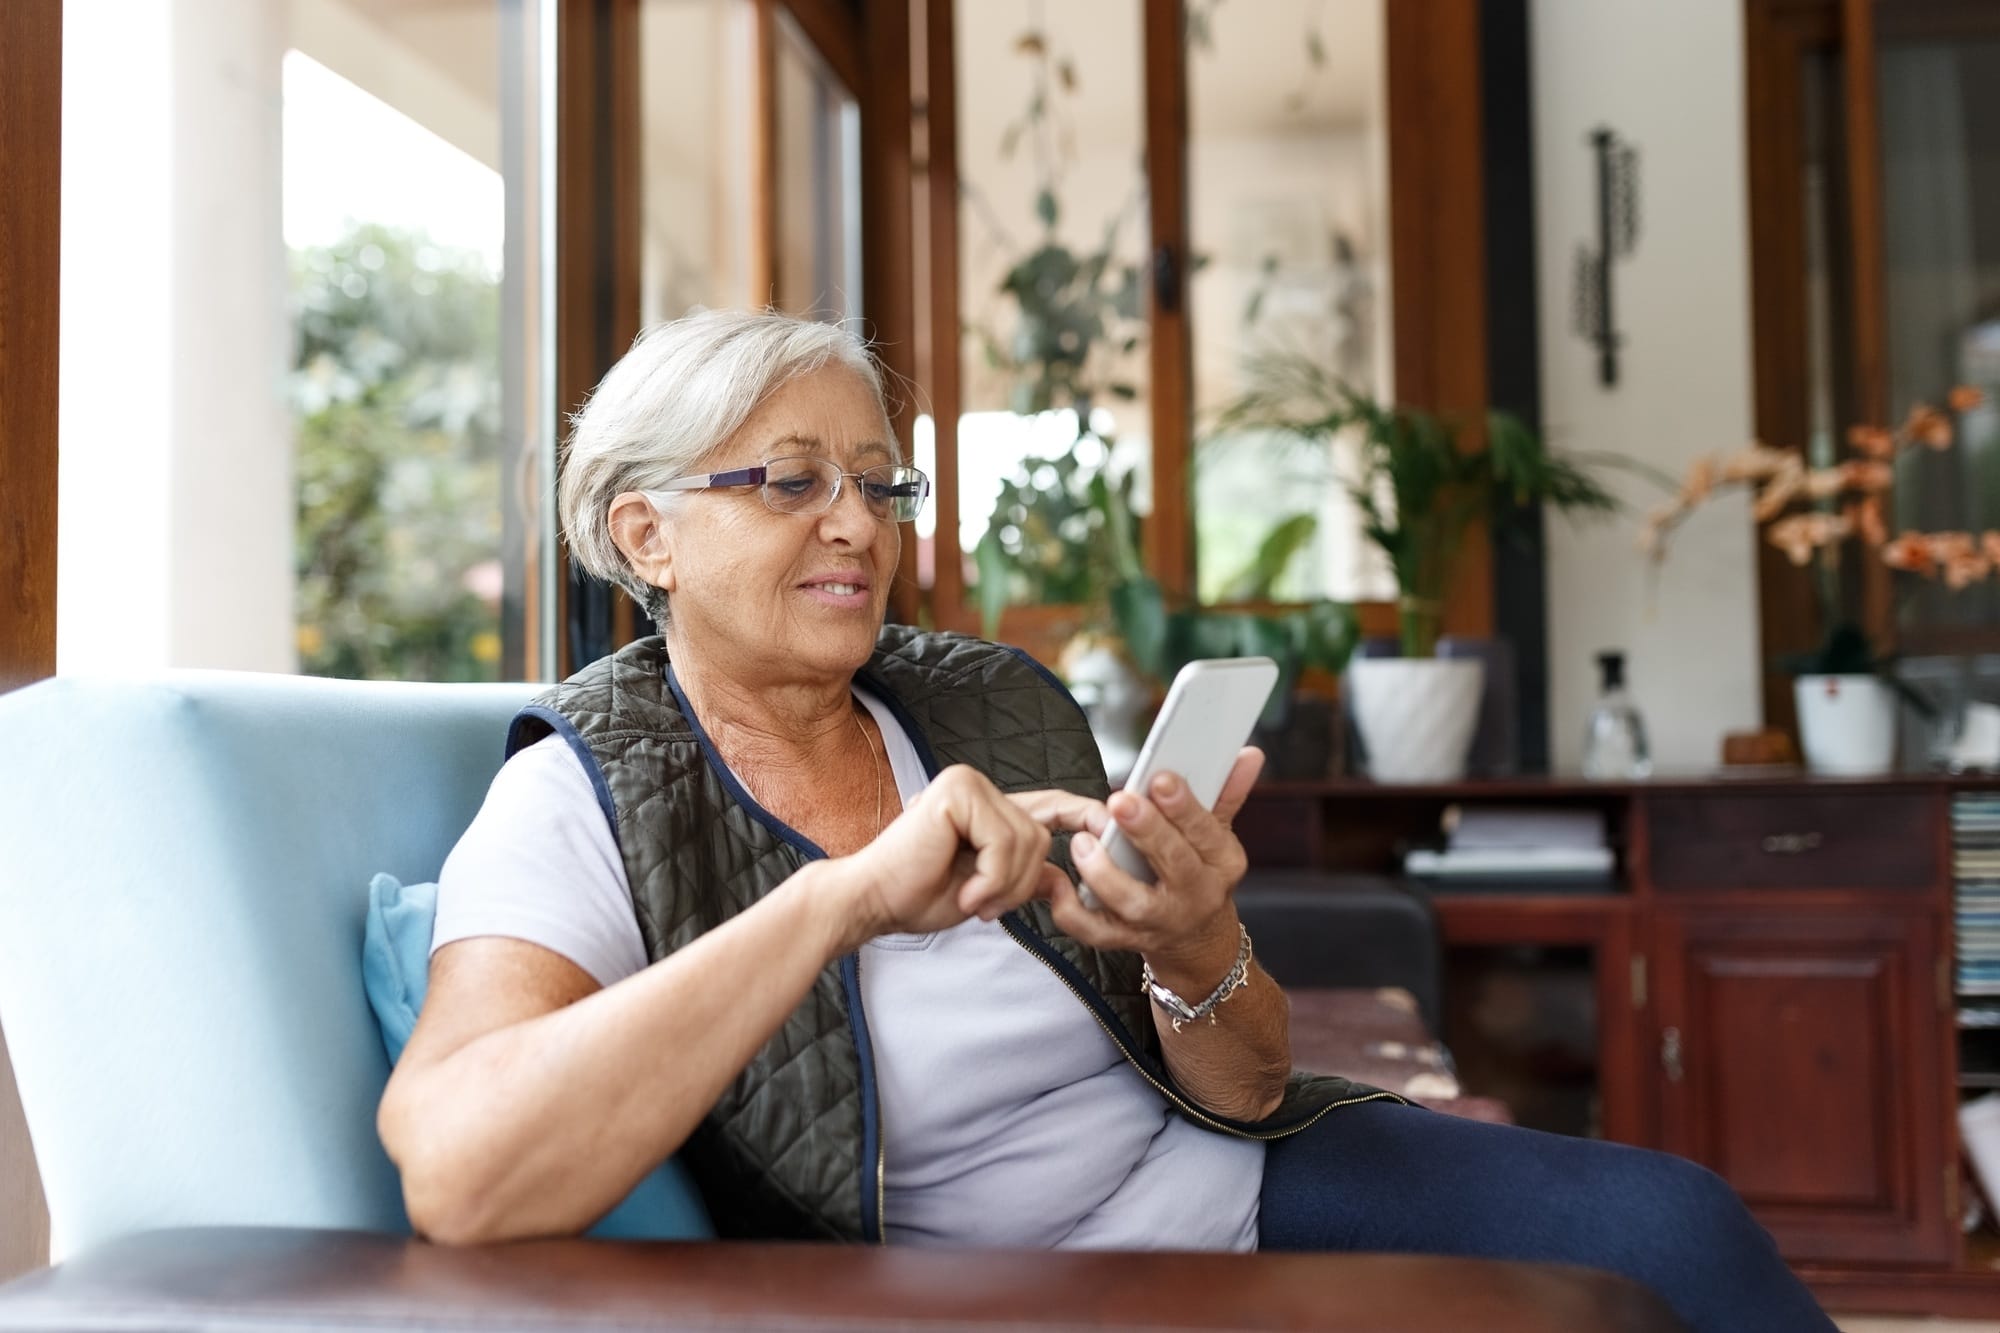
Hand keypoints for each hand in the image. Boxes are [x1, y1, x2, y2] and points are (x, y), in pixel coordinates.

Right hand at [830, 765, 1068, 948]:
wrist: (873, 901)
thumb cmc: (919, 895)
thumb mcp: (989, 888)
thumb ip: (1024, 874)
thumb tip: (1064, 878)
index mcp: (986, 806)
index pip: (1050, 804)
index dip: (1085, 814)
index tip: (1111, 827)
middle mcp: (977, 786)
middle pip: (1041, 836)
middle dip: (1021, 883)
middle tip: (984, 905)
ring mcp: (966, 783)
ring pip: (1027, 842)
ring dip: (1004, 886)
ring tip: (971, 900)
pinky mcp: (957, 792)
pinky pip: (1003, 842)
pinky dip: (990, 879)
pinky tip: (963, 892)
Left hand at [1044, 748, 1264, 990]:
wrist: (1197, 942)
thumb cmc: (1200, 874)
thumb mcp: (1218, 836)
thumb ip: (1226, 793)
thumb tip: (1248, 754)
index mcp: (1223, 863)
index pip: (1207, 831)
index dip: (1184, 806)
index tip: (1161, 778)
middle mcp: (1196, 895)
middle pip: (1174, 864)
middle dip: (1147, 831)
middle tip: (1121, 801)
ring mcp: (1162, 922)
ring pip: (1135, 903)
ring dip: (1106, 873)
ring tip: (1083, 842)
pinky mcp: (1128, 941)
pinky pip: (1097, 933)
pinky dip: (1073, 912)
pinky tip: (1058, 883)